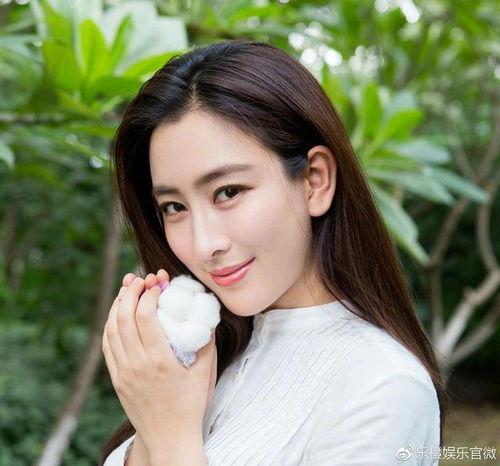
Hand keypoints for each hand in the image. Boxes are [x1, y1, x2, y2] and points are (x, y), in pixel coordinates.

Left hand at [102, 269, 216, 452]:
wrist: (170, 437)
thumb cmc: (191, 405)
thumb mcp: (206, 372)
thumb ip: (207, 341)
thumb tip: (206, 314)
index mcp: (160, 361)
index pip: (145, 317)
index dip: (149, 294)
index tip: (157, 283)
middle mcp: (137, 365)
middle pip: (124, 318)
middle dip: (131, 292)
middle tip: (140, 278)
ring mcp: (123, 373)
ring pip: (111, 329)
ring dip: (117, 304)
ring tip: (128, 288)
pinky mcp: (116, 379)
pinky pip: (107, 345)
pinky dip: (110, 324)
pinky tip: (118, 313)